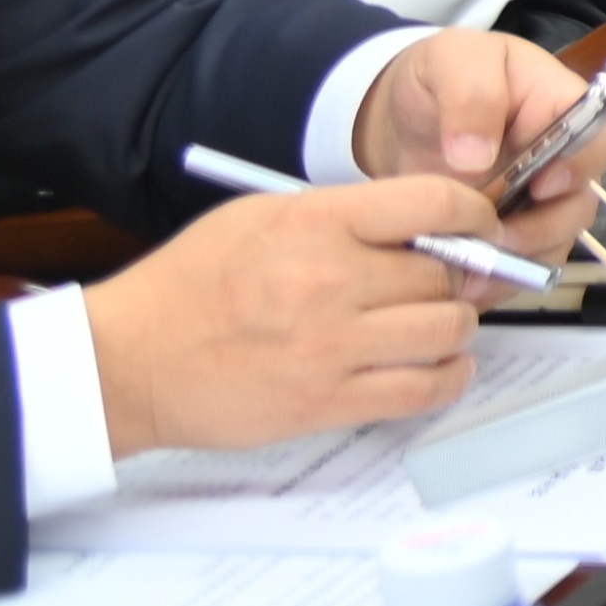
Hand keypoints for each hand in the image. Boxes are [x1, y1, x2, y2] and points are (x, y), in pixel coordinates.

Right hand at [82, 177, 491, 454]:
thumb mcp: (262, 218)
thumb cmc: (190, 286)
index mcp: (315, 223)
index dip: (474, 215)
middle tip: (442, 284)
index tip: (477, 228)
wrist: (129, 360)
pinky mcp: (327, 402)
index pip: (435, 203)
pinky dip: (447, 378)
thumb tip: (426, 228)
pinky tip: (436, 368)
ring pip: (448, 330)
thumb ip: (345, 216)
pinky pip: (425, 390)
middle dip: (457, 277)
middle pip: (447, 272)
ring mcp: (331, 346)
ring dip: (455, 328)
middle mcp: (330, 281)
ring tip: (434, 326)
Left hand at [354, 29, 605, 262]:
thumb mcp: (451, 62)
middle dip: (543, 227)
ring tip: (469, 259)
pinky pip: (520, 267)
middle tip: (494, 234)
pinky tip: (460, 276)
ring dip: (518, 257)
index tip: (542, 183)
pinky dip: (494, 278)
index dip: (587, 165)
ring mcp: (536, 202)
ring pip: (554, 243)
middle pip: (582, 203)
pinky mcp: (509, 234)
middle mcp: (560, 160)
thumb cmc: (438, 76)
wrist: (397, 115)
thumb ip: (470, 97)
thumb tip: (477, 156)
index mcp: (561, 107)